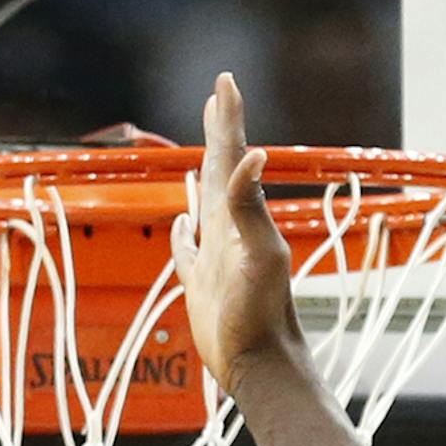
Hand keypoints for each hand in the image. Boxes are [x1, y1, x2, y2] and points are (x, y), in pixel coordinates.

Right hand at [171, 73, 307, 396]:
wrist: (259, 362)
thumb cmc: (262, 313)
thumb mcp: (258, 254)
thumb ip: (250, 205)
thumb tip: (254, 155)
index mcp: (240, 216)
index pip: (233, 156)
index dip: (228, 119)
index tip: (224, 82)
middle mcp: (229, 229)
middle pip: (222, 168)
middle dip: (219, 131)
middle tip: (218, 95)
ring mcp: (216, 256)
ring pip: (206, 202)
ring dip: (205, 172)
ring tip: (204, 149)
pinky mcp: (202, 284)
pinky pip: (187, 248)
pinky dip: (183, 230)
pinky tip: (184, 220)